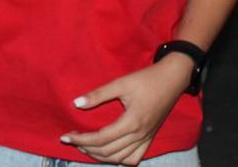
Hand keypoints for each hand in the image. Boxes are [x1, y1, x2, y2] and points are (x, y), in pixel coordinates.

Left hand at [62, 55, 191, 164]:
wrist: (172, 79)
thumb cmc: (146, 79)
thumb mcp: (121, 83)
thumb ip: (98, 94)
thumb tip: (76, 103)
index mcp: (131, 122)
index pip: (100, 139)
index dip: (81, 139)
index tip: (65, 136)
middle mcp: (139, 135)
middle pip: (108, 151)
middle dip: (86, 148)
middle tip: (72, 140)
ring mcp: (146, 139)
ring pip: (120, 158)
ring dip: (100, 156)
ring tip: (85, 147)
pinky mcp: (150, 138)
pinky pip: (135, 158)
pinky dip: (120, 159)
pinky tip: (109, 153)